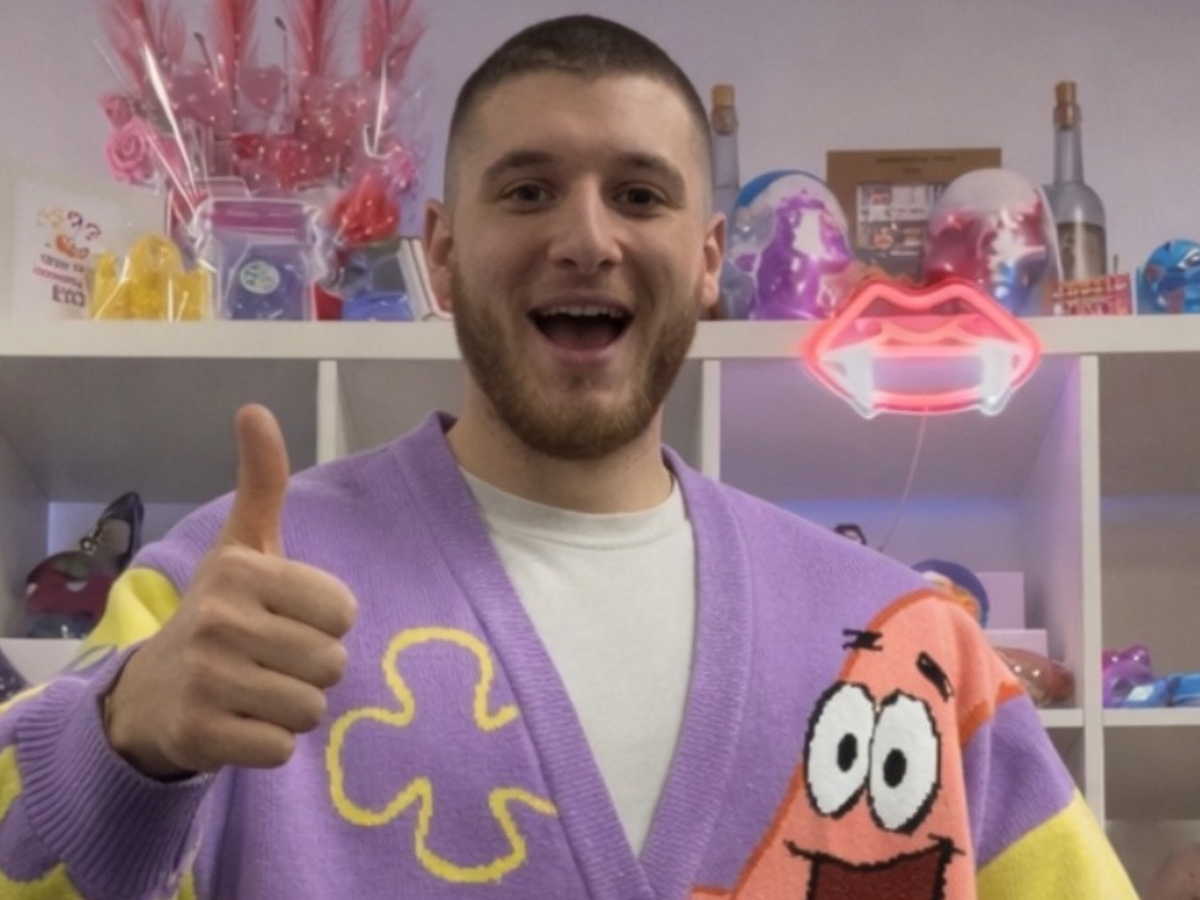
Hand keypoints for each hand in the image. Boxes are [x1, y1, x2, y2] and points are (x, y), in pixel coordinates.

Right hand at [104, 404, 356, 777]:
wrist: (151, 693)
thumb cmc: (221, 612)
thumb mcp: (243, 545)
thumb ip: (262, 482)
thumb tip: (254, 408)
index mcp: (242, 570)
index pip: (343, 611)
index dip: (325, 622)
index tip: (286, 619)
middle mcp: (219, 620)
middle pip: (333, 662)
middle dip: (313, 669)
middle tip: (272, 661)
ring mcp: (206, 679)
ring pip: (311, 708)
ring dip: (294, 708)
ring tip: (257, 691)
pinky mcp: (200, 735)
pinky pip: (282, 749)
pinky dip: (270, 745)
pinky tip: (240, 723)